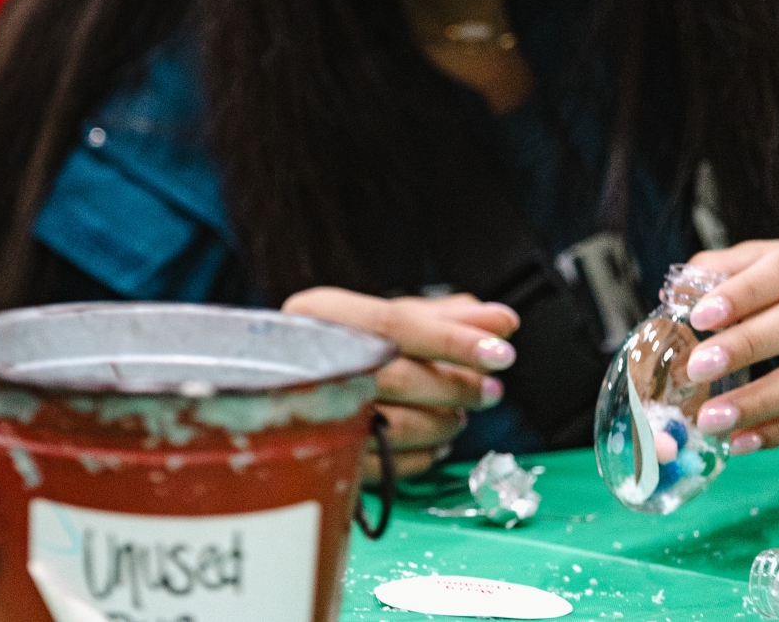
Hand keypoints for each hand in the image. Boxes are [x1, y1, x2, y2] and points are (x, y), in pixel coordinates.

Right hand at [282, 288, 517, 478]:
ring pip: (393, 426)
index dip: (453, 340)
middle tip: (490, 389)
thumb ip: (448, 318)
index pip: (396, 324)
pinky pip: (384, 466)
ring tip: (460, 415)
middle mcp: (309, 359)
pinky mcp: (320, 457)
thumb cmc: (346, 342)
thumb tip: (503, 322)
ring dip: (442, 423)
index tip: (501, 353)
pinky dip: (421, 456)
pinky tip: (435, 443)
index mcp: (321, 313)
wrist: (275, 381)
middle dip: (455, 387)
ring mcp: (311, 412)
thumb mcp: (389, 318)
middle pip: (397, 376)